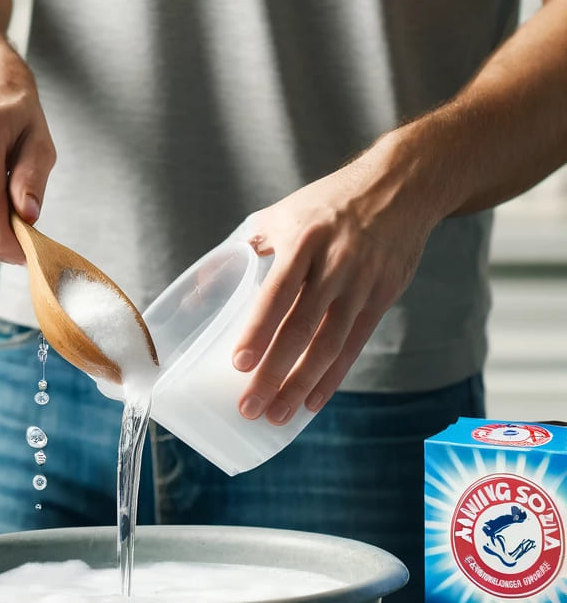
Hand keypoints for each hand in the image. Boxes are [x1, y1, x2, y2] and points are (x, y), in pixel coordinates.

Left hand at [232, 146, 435, 423]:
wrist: (401, 186)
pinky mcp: (382, 298)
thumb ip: (244, 250)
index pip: (277, 293)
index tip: (239, 363)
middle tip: (249, 406)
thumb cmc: (327, 205)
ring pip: (329, 345)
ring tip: (276, 416)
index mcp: (302, 240)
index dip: (259, 330)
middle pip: (302, 328)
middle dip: (274, 373)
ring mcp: (362, 283)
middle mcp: (335, 264)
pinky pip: (354, 346)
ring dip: (301, 386)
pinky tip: (311, 402)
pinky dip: (332, 378)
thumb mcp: (281, 214)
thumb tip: (200, 288)